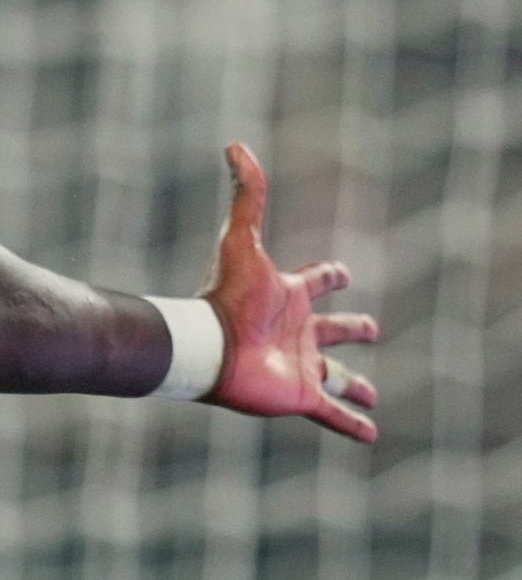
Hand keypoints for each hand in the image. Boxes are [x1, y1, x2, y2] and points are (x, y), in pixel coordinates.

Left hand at [198, 142, 379, 441]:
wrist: (208, 348)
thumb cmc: (225, 295)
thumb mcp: (240, 239)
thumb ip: (245, 195)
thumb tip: (235, 145)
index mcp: (288, 295)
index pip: (316, 280)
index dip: (330, 275)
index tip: (343, 273)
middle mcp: (296, 330)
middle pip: (333, 328)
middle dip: (352, 327)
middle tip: (371, 328)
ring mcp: (300, 363)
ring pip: (336, 374)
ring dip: (355, 384)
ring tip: (370, 394)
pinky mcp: (300, 394)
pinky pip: (331, 413)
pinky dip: (350, 424)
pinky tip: (368, 434)